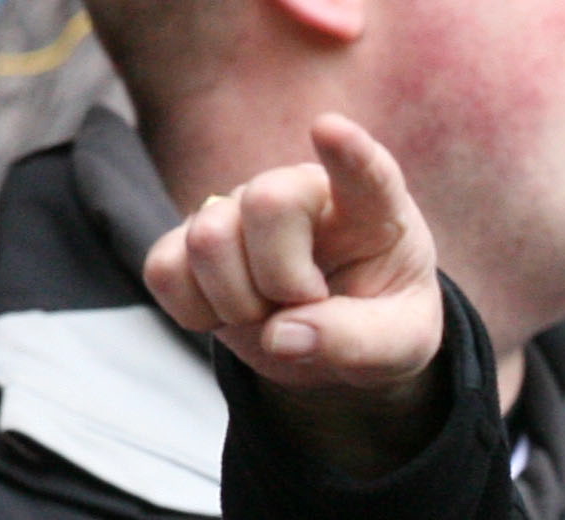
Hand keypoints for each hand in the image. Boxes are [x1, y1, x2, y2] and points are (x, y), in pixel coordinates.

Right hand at [143, 113, 446, 472]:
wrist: (332, 333)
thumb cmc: (376, 322)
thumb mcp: (399, 345)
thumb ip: (355, 340)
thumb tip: (279, 336)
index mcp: (371, 209)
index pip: (365, 172)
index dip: (348, 152)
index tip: (330, 130)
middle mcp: (299, 190)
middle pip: (265, 203)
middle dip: (282, 279)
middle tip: (309, 302)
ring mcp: (238, 209)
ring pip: (207, 240)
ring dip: (239, 304)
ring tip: (272, 312)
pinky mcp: (188, 241)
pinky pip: (165, 270)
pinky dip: (195, 312)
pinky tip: (230, 312)